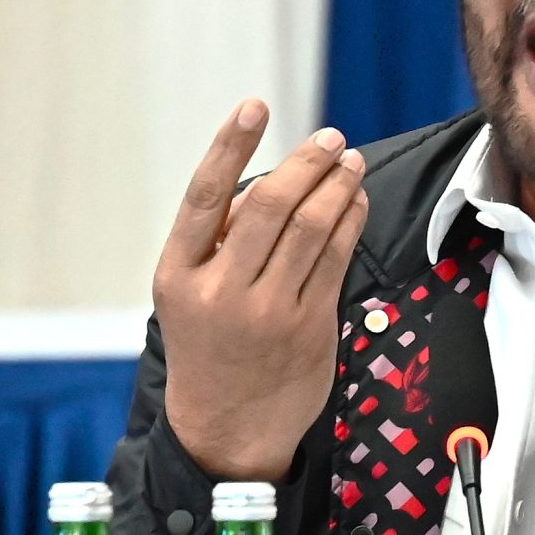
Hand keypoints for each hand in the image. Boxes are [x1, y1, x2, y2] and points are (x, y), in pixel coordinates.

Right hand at [155, 101, 368, 481]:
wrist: (225, 428)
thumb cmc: (207, 345)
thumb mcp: (187, 294)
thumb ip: (216, 241)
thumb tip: (273, 181)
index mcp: (179, 275)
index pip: (205, 196)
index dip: (230, 145)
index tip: (254, 105)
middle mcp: (221, 291)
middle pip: (269, 207)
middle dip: (306, 163)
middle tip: (329, 138)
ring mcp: (268, 312)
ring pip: (311, 229)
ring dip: (337, 186)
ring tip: (350, 162)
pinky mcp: (309, 327)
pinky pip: (336, 260)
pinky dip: (349, 221)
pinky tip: (355, 201)